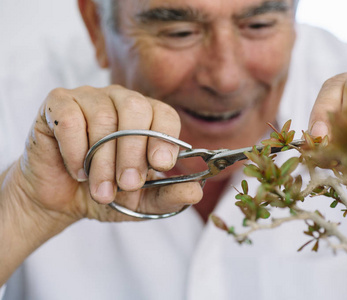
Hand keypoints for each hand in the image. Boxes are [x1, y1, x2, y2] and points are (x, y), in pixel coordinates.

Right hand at [6, 85, 202, 223]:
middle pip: (136, 110)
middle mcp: (121, 100)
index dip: (165, 138)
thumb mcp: (141, 201)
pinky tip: (77, 170)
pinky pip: (71, 120)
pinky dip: (75, 151)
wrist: (61, 199)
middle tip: (127, 184)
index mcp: (147, 118)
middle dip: (133, 152)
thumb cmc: (105, 192)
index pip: (165, 114)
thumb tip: (196, 192)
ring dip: (103, 162)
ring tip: (101, 190)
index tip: (160, 166)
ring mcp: (89, 98)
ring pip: (103, 119)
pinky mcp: (58, 104)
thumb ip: (168, 196)